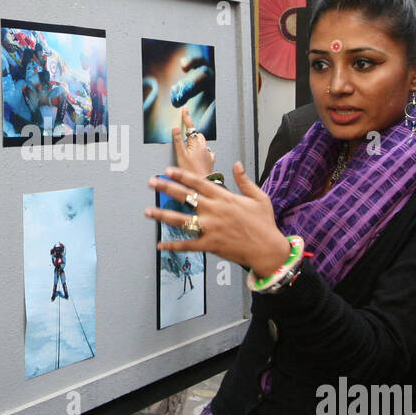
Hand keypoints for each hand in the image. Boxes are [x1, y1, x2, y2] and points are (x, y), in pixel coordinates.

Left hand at [146, 163, 290, 276]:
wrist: (268, 249)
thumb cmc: (264, 223)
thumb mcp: (259, 197)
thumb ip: (244, 180)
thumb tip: (236, 165)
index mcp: (224, 197)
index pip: (198, 182)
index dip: (181, 175)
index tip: (167, 170)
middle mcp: (214, 210)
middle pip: (185, 196)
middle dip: (166, 188)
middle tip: (151, 182)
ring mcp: (211, 227)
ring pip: (181, 220)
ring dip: (162, 215)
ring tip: (147, 211)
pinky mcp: (210, 244)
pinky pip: (188, 245)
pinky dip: (173, 246)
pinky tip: (160, 246)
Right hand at [172, 106, 215, 176]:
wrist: (202, 185)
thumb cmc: (192, 172)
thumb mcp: (180, 156)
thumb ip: (178, 141)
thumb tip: (175, 129)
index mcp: (196, 144)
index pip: (191, 127)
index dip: (187, 118)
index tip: (185, 110)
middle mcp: (204, 147)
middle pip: (198, 134)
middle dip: (192, 132)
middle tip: (184, 132)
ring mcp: (208, 154)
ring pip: (203, 143)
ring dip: (197, 142)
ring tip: (189, 146)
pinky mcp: (210, 161)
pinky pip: (207, 152)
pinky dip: (202, 151)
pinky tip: (198, 156)